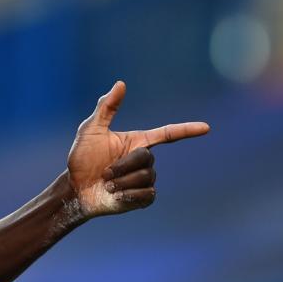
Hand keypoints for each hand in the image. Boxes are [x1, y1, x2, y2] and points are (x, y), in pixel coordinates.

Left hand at [67, 81, 208, 216]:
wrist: (76, 189)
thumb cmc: (81, 158)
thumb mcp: (90, 130)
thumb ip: (106, 108)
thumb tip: (120, 83)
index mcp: (137, 142)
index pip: (167, 134)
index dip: (186, 130)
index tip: (206, 128)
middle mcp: (144, 159)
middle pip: (146, 158)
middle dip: (122, 165)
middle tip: (104, 172)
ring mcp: (145, 179)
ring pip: (146, 177)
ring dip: (121, 181)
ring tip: (107, 185)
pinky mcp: (143, 198)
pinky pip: (146, 195)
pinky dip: (127, 195)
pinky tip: (116, 196)